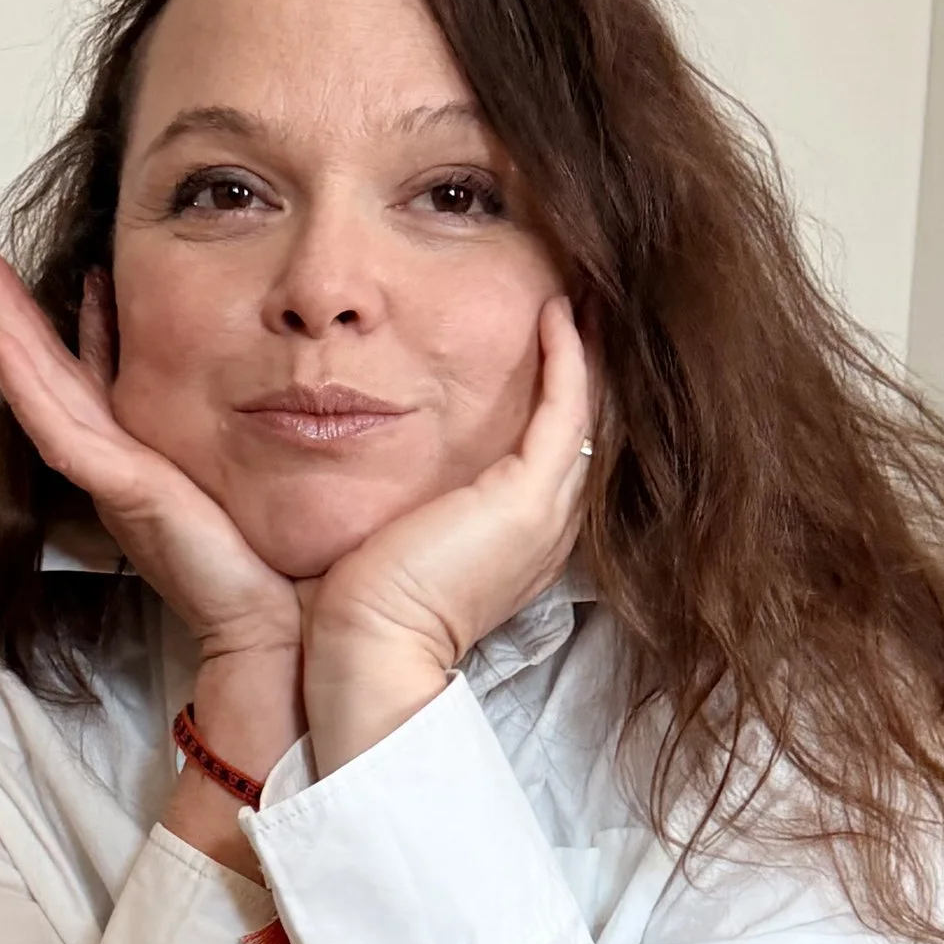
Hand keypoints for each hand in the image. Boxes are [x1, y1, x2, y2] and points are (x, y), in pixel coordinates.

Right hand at [0, 251, 301, 667]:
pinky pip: (65, 435)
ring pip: (43, 393)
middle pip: (52, 377)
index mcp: (143, 460)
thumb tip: (277, 388)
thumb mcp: (247, 472)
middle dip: (13, 315)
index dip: (86, 327)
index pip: (102, 379)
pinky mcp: (122, 494)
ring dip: (4, 329)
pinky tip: (0, 343)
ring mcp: (113, 480)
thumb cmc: (268, 561)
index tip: (89, 271)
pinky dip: (30, 389)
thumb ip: (243, 433)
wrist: (273, 624)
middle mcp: (117, 467)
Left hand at [302, 296, 592, 770]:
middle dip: (580, 364)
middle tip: (573, 300)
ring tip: (574, 294)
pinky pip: (568, 407)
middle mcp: (543, 527)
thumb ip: (395, 499)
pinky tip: (555, 310)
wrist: (366, 649)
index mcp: (513, 541)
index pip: (548, 453)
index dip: (552, 394)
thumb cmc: (358, 608)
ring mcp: (545, 513)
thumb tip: (356, 457)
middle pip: (581, 429)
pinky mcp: (530, 496)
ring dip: (583, 349)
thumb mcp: (388, 538)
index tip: (537, 337)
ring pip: (587, 413)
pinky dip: (567, 356)